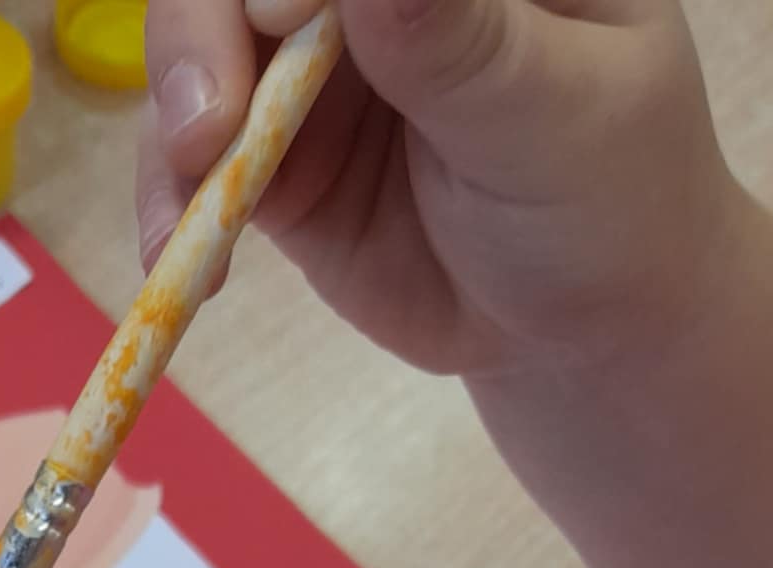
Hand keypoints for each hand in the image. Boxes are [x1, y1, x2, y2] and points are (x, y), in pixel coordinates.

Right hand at [138, 0, 744, 376]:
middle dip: (203, 34)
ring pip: (198, 53)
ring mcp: (314, 68)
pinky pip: (190, 161)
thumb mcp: (552, 113)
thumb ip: (457, 36)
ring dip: (176, 123)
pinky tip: (177, 252)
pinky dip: (169, 203)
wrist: (577, 331)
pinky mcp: (276, 161)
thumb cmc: (603, 202)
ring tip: (193, 200)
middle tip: (210, 126)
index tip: (285, 14)